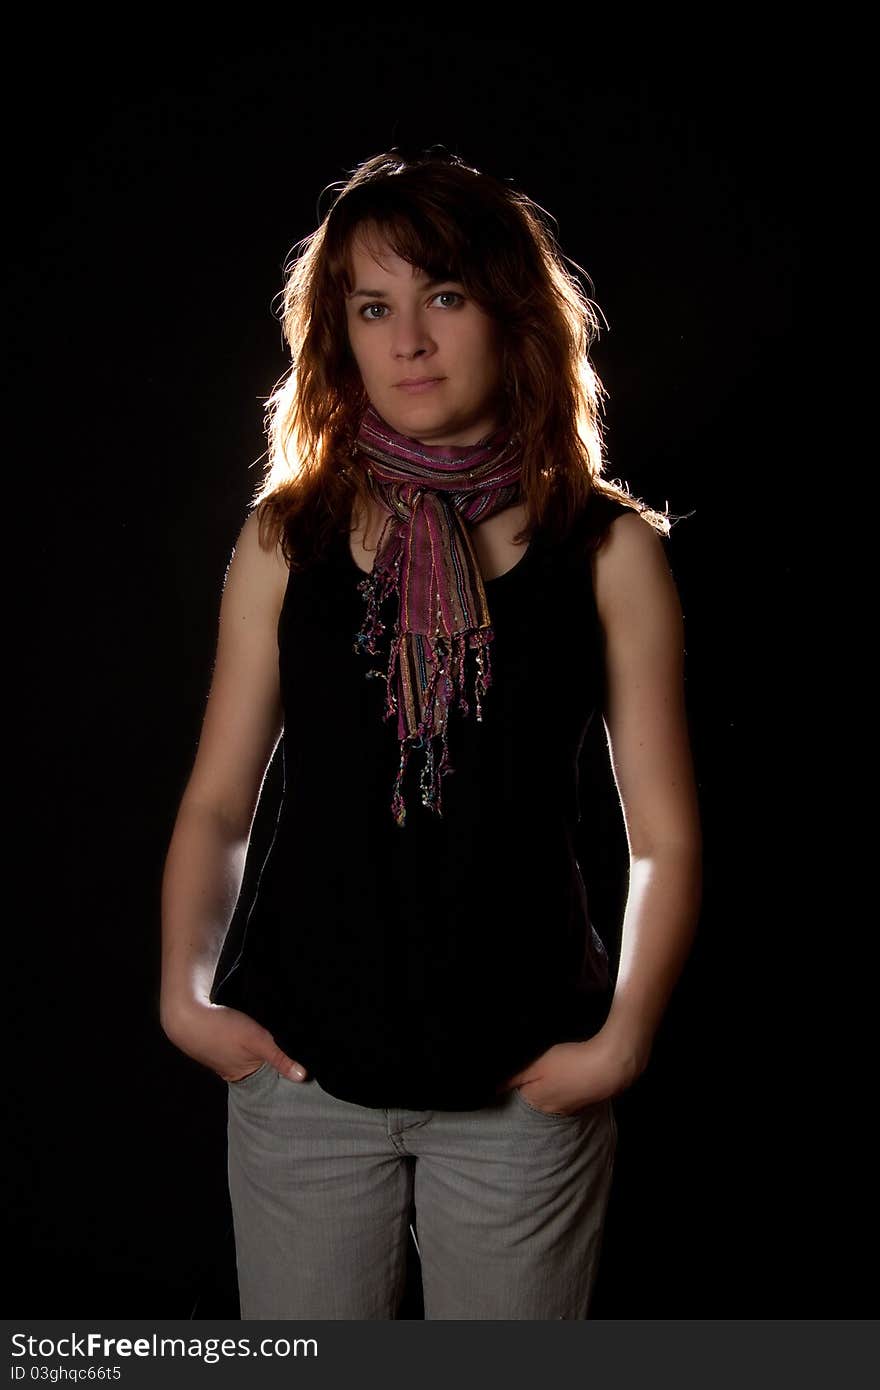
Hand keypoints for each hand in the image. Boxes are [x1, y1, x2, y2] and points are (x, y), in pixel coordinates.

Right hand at [161, 997, 307, 1083]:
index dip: (282, 1068)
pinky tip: (246, 1026)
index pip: (268, 1077)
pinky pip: (235, 1042)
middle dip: (270, 1057)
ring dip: (255, 1045)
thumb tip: (303, 1076)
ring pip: (247, 1053)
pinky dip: (242, 1037)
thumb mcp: (257, 1040)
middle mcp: (231, 1069)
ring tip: (267, 1034)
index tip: (299, 1061)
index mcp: (241, 1075)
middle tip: (287, 1042)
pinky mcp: (215, 1040)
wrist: (186, 1014)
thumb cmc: (222, 1029)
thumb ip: (280, 1057)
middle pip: (258, 1066)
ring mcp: (221, 1055)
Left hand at [496, 1028, 649, 1115]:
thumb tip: (493, 1090)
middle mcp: (551, 1110)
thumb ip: (515, 1077)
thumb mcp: (537, 1065)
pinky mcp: (586, 1100)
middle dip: (533, 1083)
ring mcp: (571, 1108)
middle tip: (537, 1063)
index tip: (517, 1067)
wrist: (610, 1066)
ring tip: (555, 1066)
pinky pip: (569, 1093)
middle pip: (535, 1095)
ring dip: (552, 1083)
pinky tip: (571, 1072)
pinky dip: (567, 1084)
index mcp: (536, 1101)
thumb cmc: (570, 1062)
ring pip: (553, 1094)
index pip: (517, 1093)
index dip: (516, 1079)